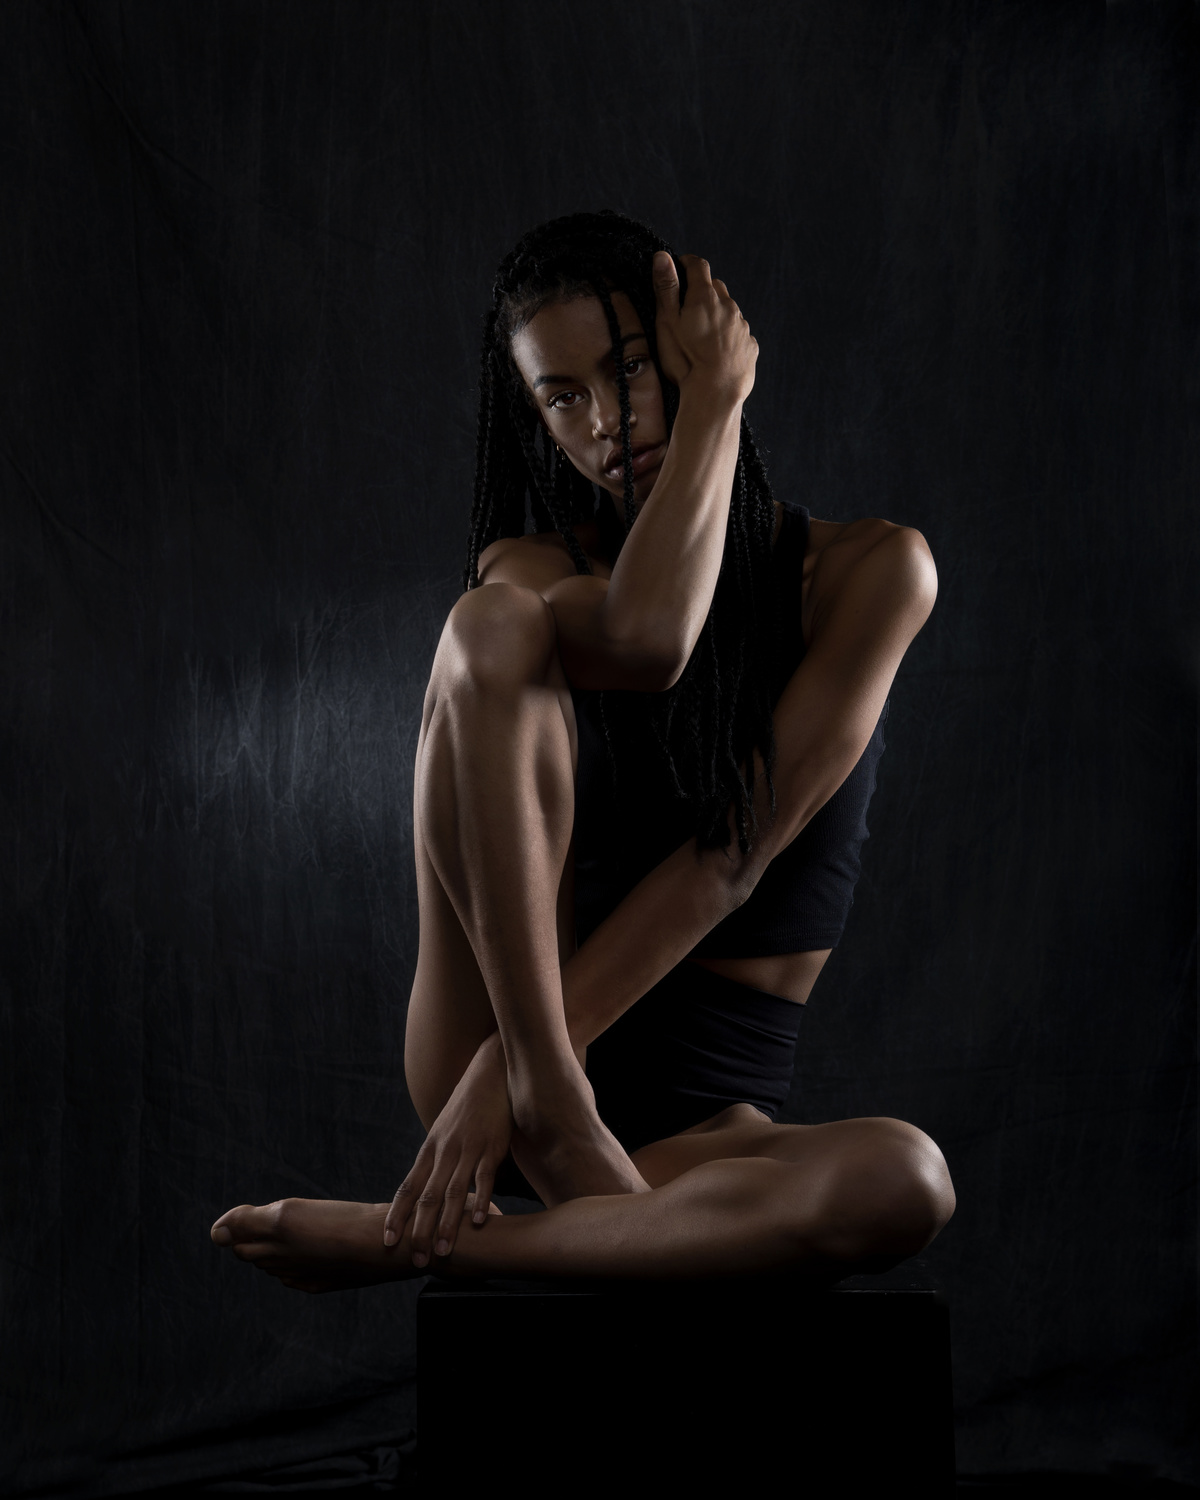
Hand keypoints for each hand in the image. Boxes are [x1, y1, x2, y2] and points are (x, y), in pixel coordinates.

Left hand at [384, 1033, 511, 1266]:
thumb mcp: (445, 1129)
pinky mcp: (492, 1146)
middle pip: (427, 1197)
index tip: (387, 1242)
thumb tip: (430, 1187)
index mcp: (430, 1150)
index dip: (396, 1216)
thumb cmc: (468, 1104)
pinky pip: (484, 1177)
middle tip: (414, 1260)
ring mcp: (468, 1149)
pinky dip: (481, 1200)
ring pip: (453, 1192)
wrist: (491, 1071)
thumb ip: (438, 1158)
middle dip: (419, 1231)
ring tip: (444, 1252)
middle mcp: (444, 1151)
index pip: (407, 1188)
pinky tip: (480, 1222)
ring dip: (447, 1225)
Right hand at [652, 251, 757, 401]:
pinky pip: (739, 334)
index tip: (679, 266)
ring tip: (702, 335)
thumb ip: (666, 288)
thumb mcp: (667, 322)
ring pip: (729, 311)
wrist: (715, 394)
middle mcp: (728, 306)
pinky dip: (729, 336)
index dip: (687, 263)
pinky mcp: (750, 346)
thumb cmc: (686, 360)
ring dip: (717, 314)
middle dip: (702, 290)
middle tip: (688, 306)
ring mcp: (742, 327)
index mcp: (705, 297)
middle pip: (716, 287)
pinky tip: (717, 352)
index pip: (698, 266)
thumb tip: (662, 256)